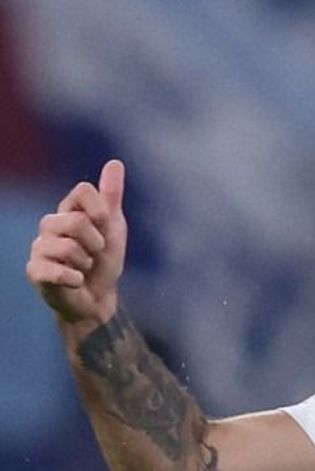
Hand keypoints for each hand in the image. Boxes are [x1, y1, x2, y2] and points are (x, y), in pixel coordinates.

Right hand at [26, 159, 127, 327]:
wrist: (98, 297)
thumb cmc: (104, 261)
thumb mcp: (113, 227)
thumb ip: (111, 196)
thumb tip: (114, 162)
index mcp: (68, 211)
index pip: (83, 190)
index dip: (100, 209)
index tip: (105, 225)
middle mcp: (49, 224)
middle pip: (78, 220)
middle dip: (96, 243)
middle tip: (94, 254)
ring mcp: (39, 246)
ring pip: (70, 247)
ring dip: (86, 263)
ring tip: (83, 268)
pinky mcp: (35, 270)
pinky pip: (59, 271)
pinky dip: (75, 279)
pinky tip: (75, 281)